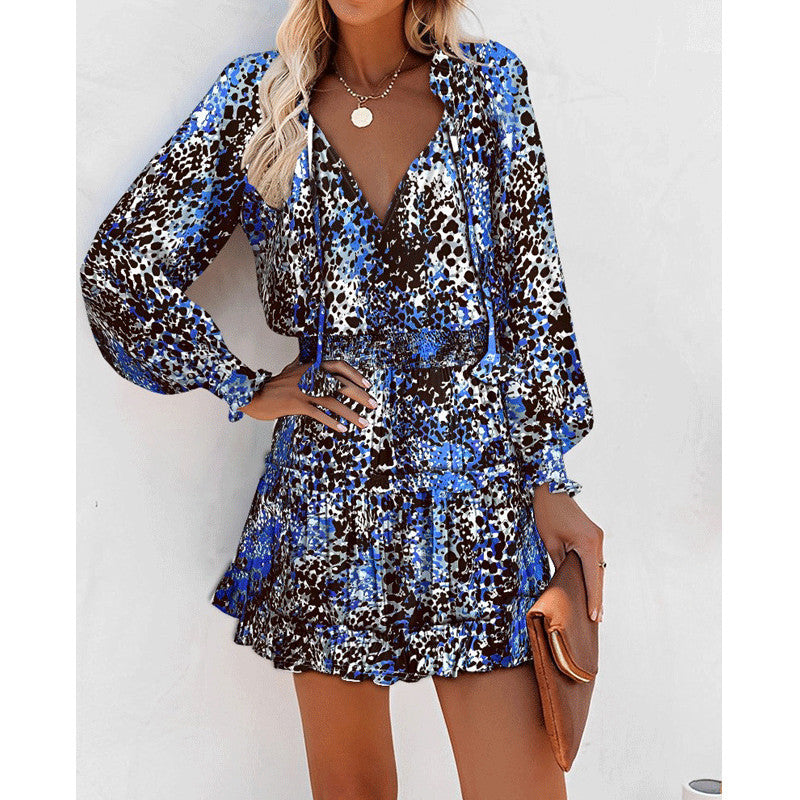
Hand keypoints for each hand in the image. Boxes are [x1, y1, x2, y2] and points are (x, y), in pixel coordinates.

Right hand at [240, 356, 378, 430]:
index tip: (367, 385)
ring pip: (333, 402)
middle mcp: (309, 376)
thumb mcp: (291, 370)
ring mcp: (303, 390)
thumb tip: (309, 360)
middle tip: (373, 405)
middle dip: (360, 396)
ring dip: (351, 414)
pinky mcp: (296, 404)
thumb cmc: (273, 385)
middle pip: (341, 384)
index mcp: (311, 367)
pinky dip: (332, 422)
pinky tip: (342, 429)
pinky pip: (319, 414)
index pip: (338, 366)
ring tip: (363, 423)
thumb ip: (304, 366)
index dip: (355, 375)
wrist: (252, 393)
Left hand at [532, 485, 604, 622]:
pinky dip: (592, 573)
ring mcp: (597, 537)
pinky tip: (590, 586)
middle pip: (598, 574)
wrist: (551, 490)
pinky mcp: (593, 534)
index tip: (594, 616)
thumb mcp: (551, 542)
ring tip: (594, 608)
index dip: (593, 598)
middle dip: (596, 596)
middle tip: (597, 619)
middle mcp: (597, 540)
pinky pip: (594, 558)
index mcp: (588, 543)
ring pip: (598, 567)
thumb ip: (561, 564)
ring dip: (595, 585)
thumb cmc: (548, 514)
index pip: (592, 577)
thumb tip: (565, 582)